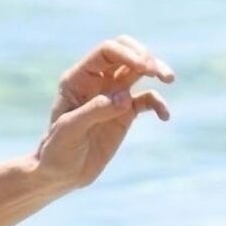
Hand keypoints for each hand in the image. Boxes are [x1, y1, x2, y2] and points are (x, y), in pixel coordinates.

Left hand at [33, 34, 172, 191]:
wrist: (61, 174)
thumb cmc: (57, 150)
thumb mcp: (70, 130)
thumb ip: (95, 110)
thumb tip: (125, 98)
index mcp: (79, 79)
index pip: (107, 51)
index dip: (127, 53)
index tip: (142, 67)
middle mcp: (97, 81)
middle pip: (126, 52)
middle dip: (144, 56)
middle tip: (155, 71)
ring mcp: (113, 95)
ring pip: (140, 70)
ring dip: (157, 69)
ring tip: (168, 79)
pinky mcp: (126, 112)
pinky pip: (148, 99)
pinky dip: (158, 103)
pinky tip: (164, 116)